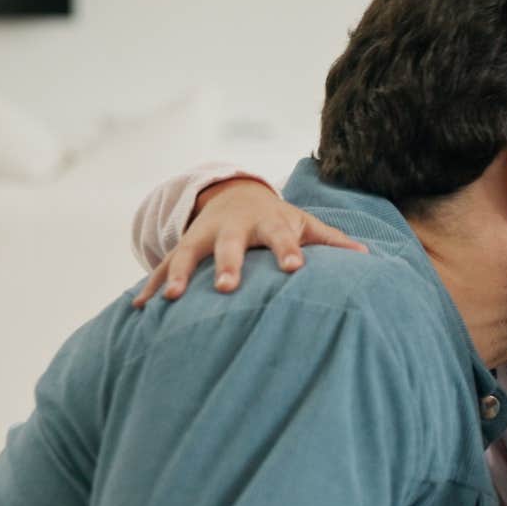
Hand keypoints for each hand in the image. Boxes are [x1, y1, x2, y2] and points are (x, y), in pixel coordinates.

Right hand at [132, 178, 366, 306]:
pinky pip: (162, 268)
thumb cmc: (279, 220)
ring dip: (179, 275)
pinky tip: (139, 309)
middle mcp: (233, 229)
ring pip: (187, 255)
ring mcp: (203, 238)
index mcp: (269, 224)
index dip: (288, 253)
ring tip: (172, 299)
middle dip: (227, 264)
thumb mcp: (305, 225)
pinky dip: (151, 286)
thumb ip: (332, 242)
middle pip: (230, 246)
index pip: (282, 239)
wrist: (236, 197)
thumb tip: (367, 258)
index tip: (295, 269)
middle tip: (227, 287)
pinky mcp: (182, 249)